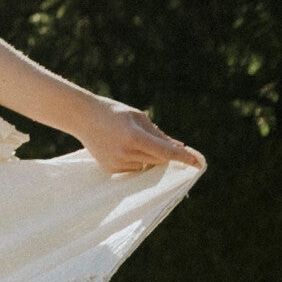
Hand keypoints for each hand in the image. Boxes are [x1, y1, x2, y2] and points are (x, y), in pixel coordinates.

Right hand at [75, 100, 206, 174]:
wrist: (82, 117)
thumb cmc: (114, 112)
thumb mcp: (138, 117)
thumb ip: (159, 134)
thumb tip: (179, 147)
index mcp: (134, 137)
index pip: (166, 151)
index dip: (184, 157)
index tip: (198, 164)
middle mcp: (126, 153)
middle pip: (159, 160)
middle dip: (165, 153)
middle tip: (155, 140)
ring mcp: (117, 163)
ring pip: (147, 166)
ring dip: (149, 157)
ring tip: (129, 139)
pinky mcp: (111, 169)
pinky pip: (134, 169)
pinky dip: (136, 160)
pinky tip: (121, 147)